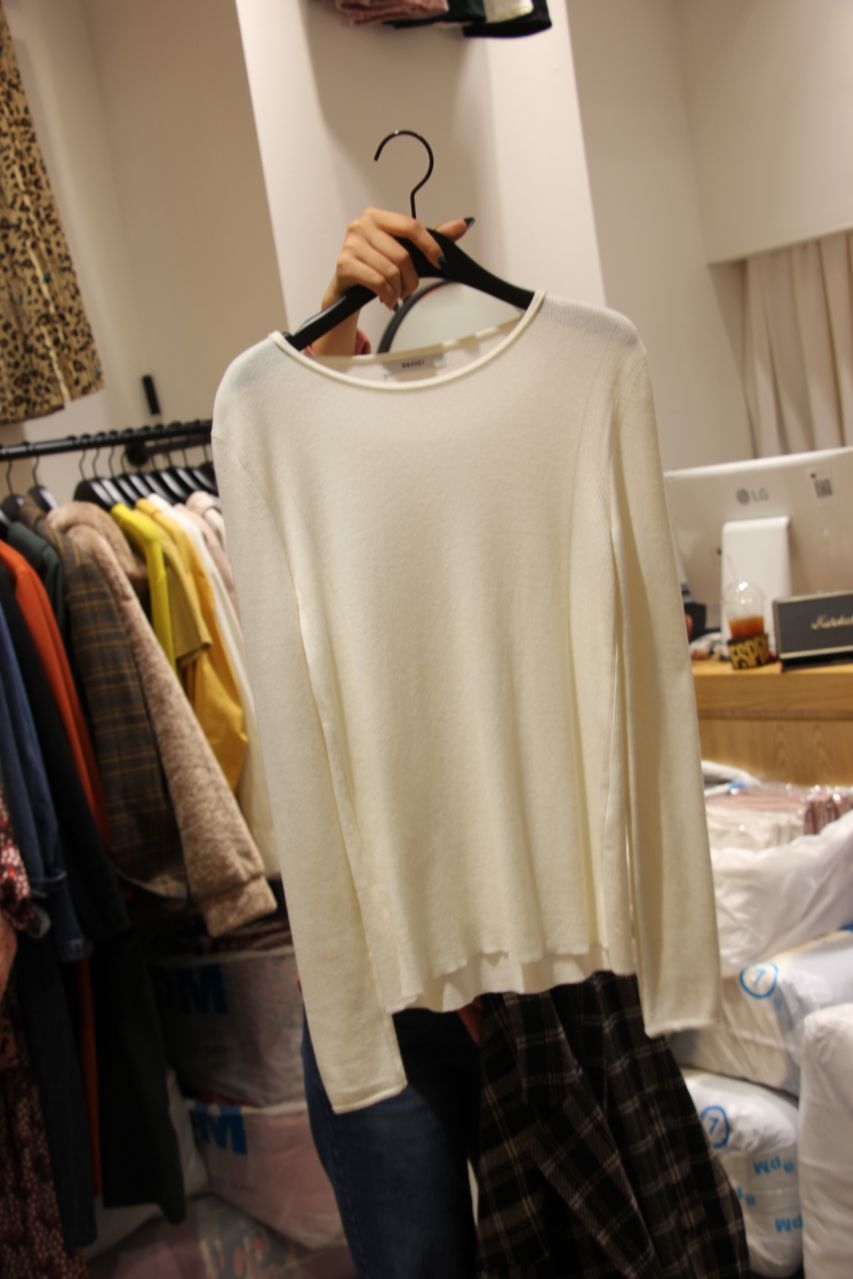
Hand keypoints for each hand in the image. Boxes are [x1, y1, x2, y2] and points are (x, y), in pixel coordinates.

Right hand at [311, 207, 471, 355]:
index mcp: (377, 216)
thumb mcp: (402, 250)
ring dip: (399, 289)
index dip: (429, 246)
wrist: (346, 288)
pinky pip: (377, 282)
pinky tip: (387, 299)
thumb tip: (463, 224)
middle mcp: (361, 225)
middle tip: (409, 289)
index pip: (410, 226)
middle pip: (402, 254)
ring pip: (391, 270)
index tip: (440, 263)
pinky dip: (387, 295)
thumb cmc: (374, 266)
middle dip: (411, 278)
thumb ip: (431, 238)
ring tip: (396, 294)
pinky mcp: (344, 264)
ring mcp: (351, 244)